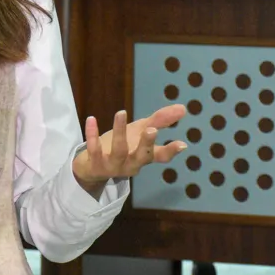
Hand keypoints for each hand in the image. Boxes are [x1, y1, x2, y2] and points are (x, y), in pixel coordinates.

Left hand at [72, 104, 187, 194]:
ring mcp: (113, 166)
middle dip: (147, 143)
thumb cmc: (120, 147)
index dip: (171, 151)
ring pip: (119, 150)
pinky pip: (94, 149)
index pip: (161, 156)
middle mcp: (131, 164)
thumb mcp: (140, 131)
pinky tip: (92, 119)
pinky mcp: (95, 164)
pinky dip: (92, 135)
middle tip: (152, 130)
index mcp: (144, 157)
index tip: (182, 144)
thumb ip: (160, 121)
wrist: (92, 166)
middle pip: (142, 156)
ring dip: (120, 132)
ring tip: (121, 112)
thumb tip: (183, 108)